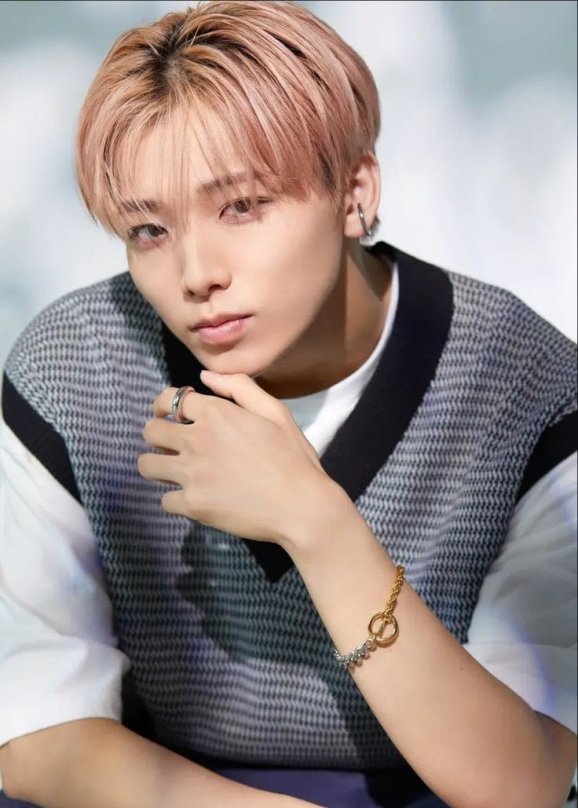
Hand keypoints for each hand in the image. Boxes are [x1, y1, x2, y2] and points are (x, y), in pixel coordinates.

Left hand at [137, 370, 330, 545]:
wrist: (302, 506)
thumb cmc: (293, 458)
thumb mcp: (275, 412)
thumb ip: (240, 387)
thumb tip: (204, 376)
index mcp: (217, 414)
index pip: (169, 399)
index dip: (165, 405)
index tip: (171, 414)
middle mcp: (197, 440)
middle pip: (150, 430)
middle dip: (157, 433)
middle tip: (171, 443)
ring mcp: (192, 474)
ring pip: (147, 465)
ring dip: (158, 465)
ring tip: (174, 470)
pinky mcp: (192, 505)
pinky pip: (164, 499)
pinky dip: (176, 499)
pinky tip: (194, 496)